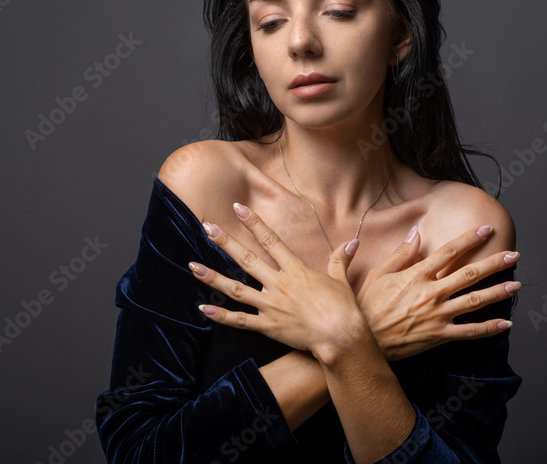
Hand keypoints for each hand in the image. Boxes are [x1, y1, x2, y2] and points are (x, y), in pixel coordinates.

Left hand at [190, 202, 372, 363]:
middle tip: (206, 227)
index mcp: (296, 270)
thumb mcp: (341, 280)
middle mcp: (279, 284)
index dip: (253, 223)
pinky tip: (204, 309)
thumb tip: (353, 241)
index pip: (270, 240)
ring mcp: (271, 306)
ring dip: (213, 278)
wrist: (342, 337)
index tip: (238, 208)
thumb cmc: (343, 308)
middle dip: (225, 242)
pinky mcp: (268, 327)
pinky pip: (240, 321)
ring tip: (193, 267)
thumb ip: (340, 259)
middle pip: (247, 259)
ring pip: (236, 289)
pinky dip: (221, 316)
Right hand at [354, 225, 519, 360]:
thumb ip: (400, 253)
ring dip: (498, 292)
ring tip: (516, 285)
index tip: (486, 230)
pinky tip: (506, 323)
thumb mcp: (378, 274)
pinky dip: (489, 328)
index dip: (469, 239)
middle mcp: (431, 293)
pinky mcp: (438, 335)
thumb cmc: (366, 306)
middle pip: (469, 274)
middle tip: (514, 255)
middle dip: (494, 263)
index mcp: (417, 275)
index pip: (449, 252)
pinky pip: (469, 332)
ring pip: (474, 301)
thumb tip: (416, 232)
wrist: (362, 341)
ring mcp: (437, 315)